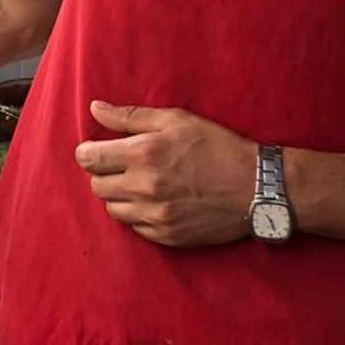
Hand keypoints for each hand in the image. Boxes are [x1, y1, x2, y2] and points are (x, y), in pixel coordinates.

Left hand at [74, 100, 257, 247]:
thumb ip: (130, 116)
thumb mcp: (176, 120)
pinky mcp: (167, 236)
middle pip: (96, 186)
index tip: (98, 150)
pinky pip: (135, 227)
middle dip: (104, 174)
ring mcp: (155, 215)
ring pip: (113, 209)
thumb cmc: (217, 146)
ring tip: (141, 184)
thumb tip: (94, 109)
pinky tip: (156, 201)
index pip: (88, 158)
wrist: (256, 187)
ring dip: (119, 196)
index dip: (89, 152)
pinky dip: (139, 215)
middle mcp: (144, 187)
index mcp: (142, 154)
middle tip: (124, 166)